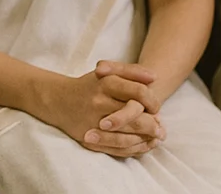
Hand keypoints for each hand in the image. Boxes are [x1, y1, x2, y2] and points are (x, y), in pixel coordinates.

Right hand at [32, 61, 165, 157]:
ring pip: (127, 135)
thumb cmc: (90, 85)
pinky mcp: (90, 138)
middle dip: (153, 125)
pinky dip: (133, 149)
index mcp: (106, 83)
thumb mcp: (108, 71)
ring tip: (155, 139)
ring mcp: (93, 122)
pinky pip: (116, 148)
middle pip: (135, 117)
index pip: (139, 92)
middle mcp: (99, 102)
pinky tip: (141, 145)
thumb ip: (132, 71)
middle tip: (161, 129)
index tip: (157, 107)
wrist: (58, 100)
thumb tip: (155, 77)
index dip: (153, 101)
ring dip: (146, 139)